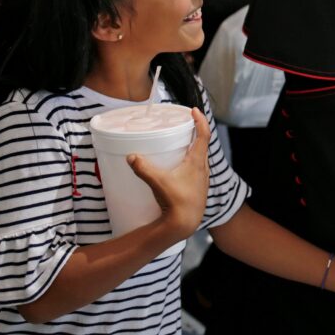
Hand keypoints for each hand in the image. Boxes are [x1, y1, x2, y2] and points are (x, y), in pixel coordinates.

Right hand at [127, 108, 209, 240]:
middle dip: (196, 132)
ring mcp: (202, 179)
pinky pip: (197, 168)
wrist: (185, 224)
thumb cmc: (176, 202)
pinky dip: (191, 161)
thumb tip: (130, 156)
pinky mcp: (198, 188)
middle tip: (185, 124)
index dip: (201, 120)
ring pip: (200, 157)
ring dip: (194, 147)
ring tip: (182, 142)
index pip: (204, 134)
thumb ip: (143, 168)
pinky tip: (180, 166)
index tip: (195, 110)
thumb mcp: (158, 182)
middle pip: (203, 144)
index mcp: (197, 161)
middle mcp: (203, 168)